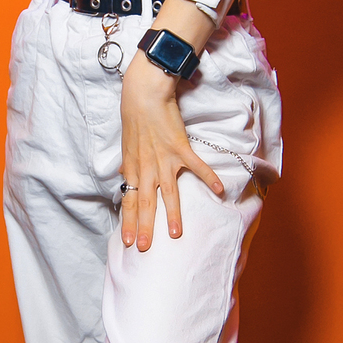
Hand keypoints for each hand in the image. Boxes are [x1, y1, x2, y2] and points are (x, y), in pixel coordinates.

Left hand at [120, 52, 223, 250]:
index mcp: (132, 168)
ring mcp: (164, 159)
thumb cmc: (134, 119)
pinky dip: (209, 178)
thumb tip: (123, 176)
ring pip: (168, 192)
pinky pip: (196, 167)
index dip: (128, 221)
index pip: (129, 201)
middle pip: (145, 202)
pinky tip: (219, 191)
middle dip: (144, 226)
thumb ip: (128, 165)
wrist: (144, 95)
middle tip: (144, 247)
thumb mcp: (126, 146)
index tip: (127, 241)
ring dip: (172, 214)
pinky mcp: (180, 148)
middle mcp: (146, 167)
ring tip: (175, 234)